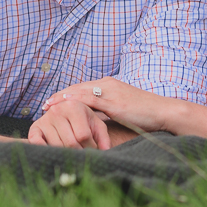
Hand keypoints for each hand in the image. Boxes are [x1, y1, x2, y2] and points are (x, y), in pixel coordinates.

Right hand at [28, 99, 110, 149]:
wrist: (65, 113)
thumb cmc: (84, 120)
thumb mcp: (96, 124)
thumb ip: (103, 137)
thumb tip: (105, 151)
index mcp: (74, 106)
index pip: (82, 135)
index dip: (90, 147)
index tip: (94, 151)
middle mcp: (57, 110)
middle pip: (70, 142)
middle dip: (79, 153)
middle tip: (84, 156)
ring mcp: (45, 119)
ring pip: (56, 146)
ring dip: (66, 154)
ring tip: (74, 154)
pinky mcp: (34, 127)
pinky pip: (37, 143)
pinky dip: (44, 150)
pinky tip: (54, 153)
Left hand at [42, 77, 175, 135]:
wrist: (163, 111)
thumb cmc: (146, 114)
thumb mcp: (123, 110)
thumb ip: (108, 112)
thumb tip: (94, 122)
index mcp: (109, 85)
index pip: (82, 88)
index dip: (66, 95)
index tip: (52, 103)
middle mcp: (108, 84)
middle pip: (77, 88)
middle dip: (59, 96)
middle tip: (44, 106)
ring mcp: (110, 91)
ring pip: (80, 91)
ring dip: (62, 99)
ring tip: (47, 106)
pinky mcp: (113, 101)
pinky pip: (90, 99)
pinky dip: (74, 101)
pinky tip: (63, 105)